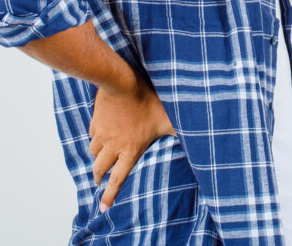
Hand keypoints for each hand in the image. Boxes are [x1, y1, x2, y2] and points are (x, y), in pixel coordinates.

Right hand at [89, 80, 176, 212]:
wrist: (122, 82)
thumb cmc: (147, 100)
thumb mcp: (167, 118)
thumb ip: (178, 132)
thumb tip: (199, 140)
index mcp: (130, 149)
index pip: (118, 179)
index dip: (110, 195)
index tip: (103, 209)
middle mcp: (113, 145)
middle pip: (100, 168)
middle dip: (98, 177)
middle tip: (98, 181)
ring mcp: (102, 133)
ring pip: (93, 152)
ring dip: (96, 157)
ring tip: (100, 158)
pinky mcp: (96, 120)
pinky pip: (92, 134)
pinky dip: (95, 137)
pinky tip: (100, 135)